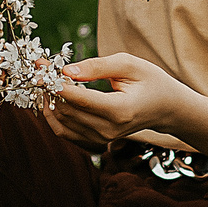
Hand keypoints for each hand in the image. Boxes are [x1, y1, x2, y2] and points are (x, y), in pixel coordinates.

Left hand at [42, 53, 196, 148]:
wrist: (166, 109)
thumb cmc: (150, 82)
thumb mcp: (129, 64)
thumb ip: (97, 66)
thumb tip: (67, 71)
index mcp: (119, 111)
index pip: (79, 100)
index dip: (56, 83)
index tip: (41, 66)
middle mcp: (108, 130)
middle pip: (67, 111)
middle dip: (49, 88)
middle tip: (41, 67)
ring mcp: (101, 139)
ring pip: (62, 123)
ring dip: (48, 101)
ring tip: (46, 79)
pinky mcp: (95, 142)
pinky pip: (64, 132)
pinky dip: (53, 115)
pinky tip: (52, 97)